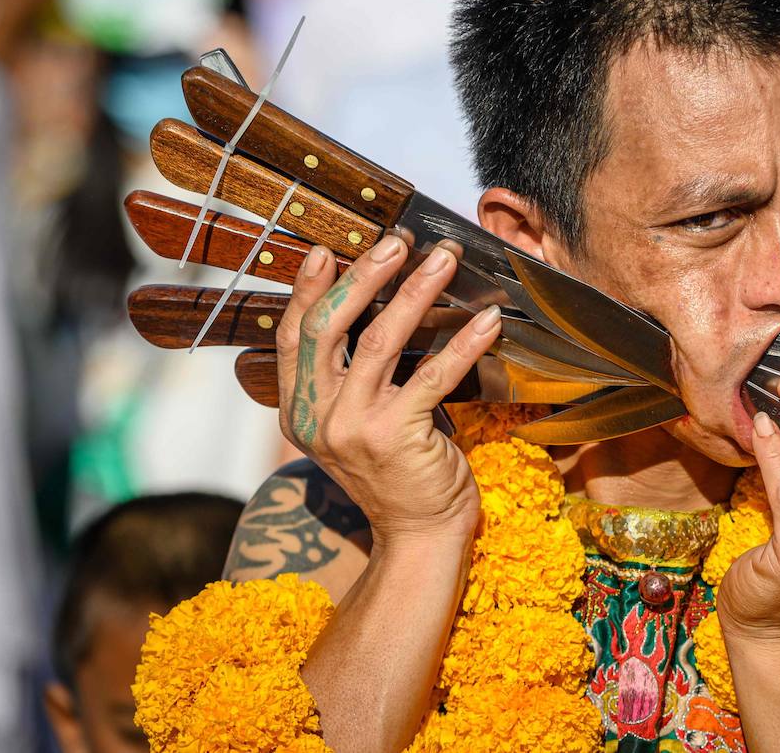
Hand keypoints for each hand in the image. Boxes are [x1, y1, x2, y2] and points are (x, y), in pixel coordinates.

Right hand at [275, 235, 502, 542]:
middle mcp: (316, 418)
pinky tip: (487, 321)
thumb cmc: (397, 471)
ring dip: (416, 293)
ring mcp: (354, 429)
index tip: (327, 250)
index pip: (292, 337)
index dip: (305, 290)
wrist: (419, 535)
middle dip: (364, 277)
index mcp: (299, 411)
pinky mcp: (398, 437)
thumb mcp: (355, 424)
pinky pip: (433, 376)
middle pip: (328, 329)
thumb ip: (348, 379)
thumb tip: (370, 305)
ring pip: (380, 342)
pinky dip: (463, 343)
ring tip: (445, 260)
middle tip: (398, 243)